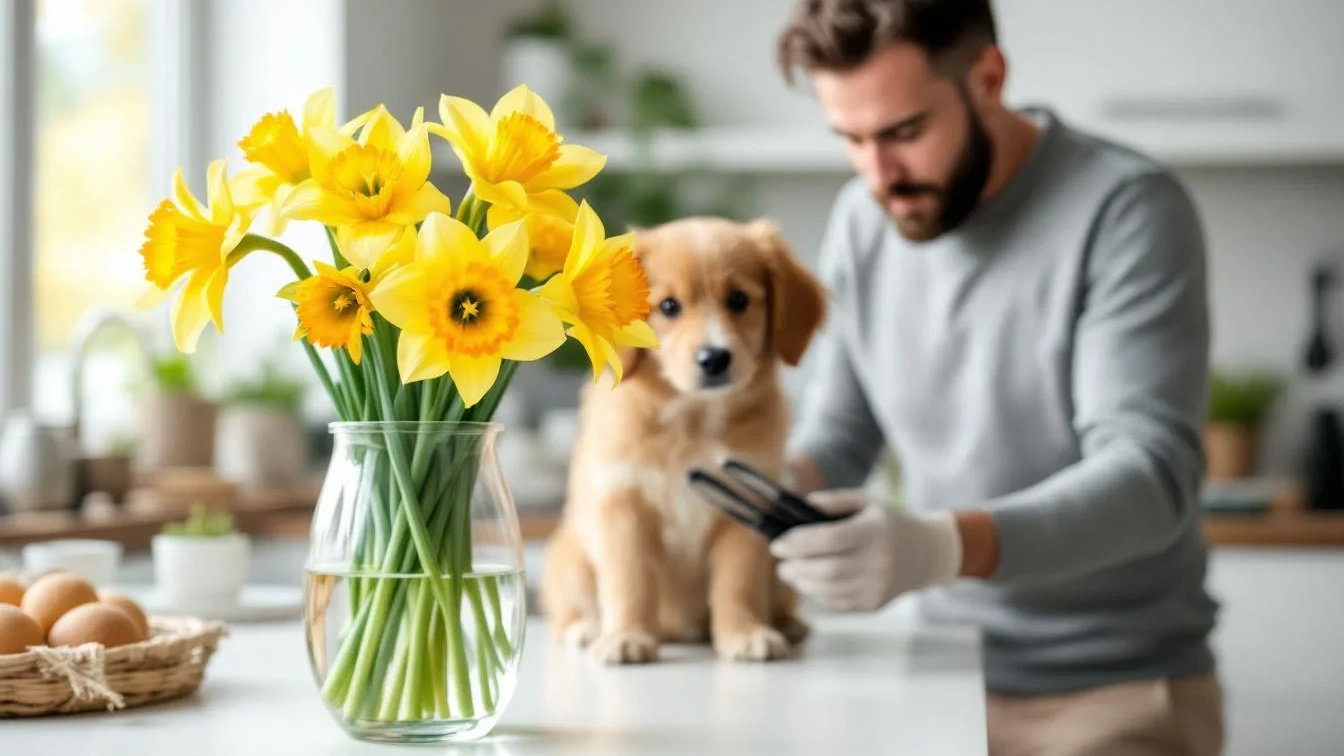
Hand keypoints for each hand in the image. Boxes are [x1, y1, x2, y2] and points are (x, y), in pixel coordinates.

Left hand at [769, 490, 962, 612]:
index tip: (777, 544)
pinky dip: (817, 595)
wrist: (924, 554)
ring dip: (801, 583)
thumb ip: (834, 501)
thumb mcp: (866, 502)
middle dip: (795, 567)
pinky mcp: (873, 604)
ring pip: (828, 591)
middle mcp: (877, 562)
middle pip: (826, 570)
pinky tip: (809, 584)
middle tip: (780, 563)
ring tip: (790, 573)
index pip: (829, 540)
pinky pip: (837, 604)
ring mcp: (876, 587)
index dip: (798, 543)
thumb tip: (802, 504)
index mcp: (873, 532)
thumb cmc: (888, 523)